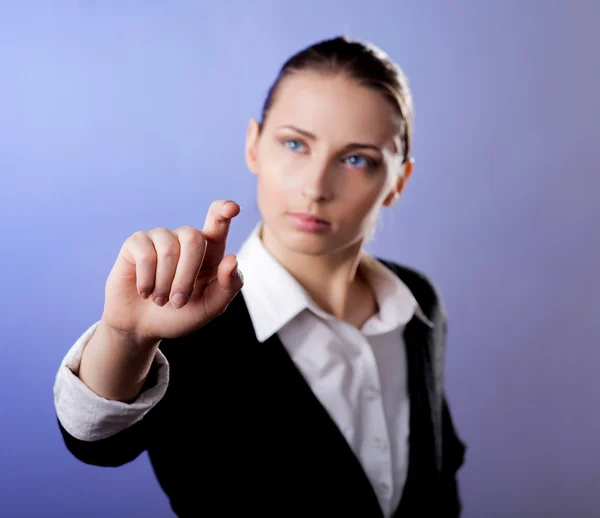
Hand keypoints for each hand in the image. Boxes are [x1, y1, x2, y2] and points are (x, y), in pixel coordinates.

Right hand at [100, 200, 243, 344]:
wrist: (142, 327)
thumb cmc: (179, 315)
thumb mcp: (209, 308)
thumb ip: (228, 286)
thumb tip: (232, 259)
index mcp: (209, 251)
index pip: (218, 222)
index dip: (224, 211)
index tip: (233, 208)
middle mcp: (185, 238)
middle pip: (194, 239)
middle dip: (186, 276)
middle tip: (178, 302)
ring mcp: (161, 237)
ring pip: (169, 249)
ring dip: (165, 283)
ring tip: (160, 299)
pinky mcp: (137, 242)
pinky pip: (146, 255)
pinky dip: (147, 280)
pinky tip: (144, 291)